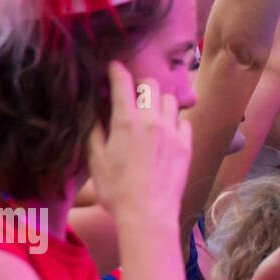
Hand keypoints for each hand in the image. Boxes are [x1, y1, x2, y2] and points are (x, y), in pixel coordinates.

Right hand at [87, 62, 191, 224]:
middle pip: (152, 85)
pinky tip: (166, 132)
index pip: (123, 83)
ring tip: (151, 113)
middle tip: (134, 94)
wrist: (148, 212)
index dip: (117, 70)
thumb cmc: (116, 190)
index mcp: (126, 122)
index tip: (114, 66)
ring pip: (170, 101)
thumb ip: (95, 132)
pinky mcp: (186, 145)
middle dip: (141, 84)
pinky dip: (175, 122)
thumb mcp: (96, 161)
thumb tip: (93, 112)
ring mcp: (172, 132)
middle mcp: (152, 121)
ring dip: (159, 102)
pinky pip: (184, 122)